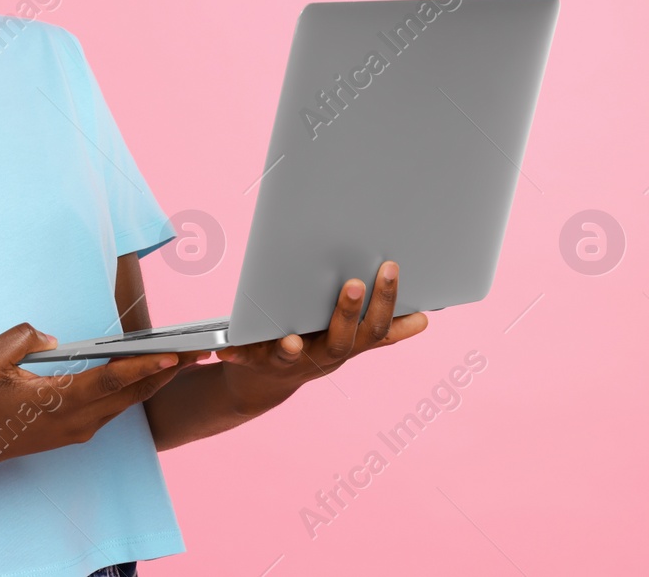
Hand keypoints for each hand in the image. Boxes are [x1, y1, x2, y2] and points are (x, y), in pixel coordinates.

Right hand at [0, 323, 201, 473]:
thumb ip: (24, 337)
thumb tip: (53, 339)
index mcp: (59, 401)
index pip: (110, 381)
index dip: (142, 366)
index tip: (170, 354)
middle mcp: (76, 420)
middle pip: (130, 395)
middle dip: (164, 373)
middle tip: (194, 353)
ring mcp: (78, 430)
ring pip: (125, 405)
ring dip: (152, 382)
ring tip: (178, 360)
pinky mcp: (76, 433)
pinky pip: (113, 410)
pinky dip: (133, 392)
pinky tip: (144, 376)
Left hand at [215, 261, 428, 412]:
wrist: (265, 381)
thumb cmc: (314, 345)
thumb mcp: (350, 339)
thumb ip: (381, 329)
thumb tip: (425, 319)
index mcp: (347, 345)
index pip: (375, 328)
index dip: (386, 302)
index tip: (391, 268)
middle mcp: (322, 357)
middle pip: (341, 341)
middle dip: (349, 312)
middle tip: (355, 282)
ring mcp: (288, 363)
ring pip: (294, 355)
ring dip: (293, 346)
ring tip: (292, 338)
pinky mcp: (254, 363)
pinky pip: (244, 360)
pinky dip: (236, 354)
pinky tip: (224, 350)